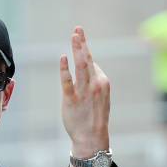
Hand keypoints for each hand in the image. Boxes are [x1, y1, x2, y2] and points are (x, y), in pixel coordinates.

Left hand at [60, 27, 112, 166]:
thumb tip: (88, 66)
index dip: (83, 52)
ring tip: (74, 36)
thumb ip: (92, 81)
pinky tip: (63, 57)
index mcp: (103, 82)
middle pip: (88, 59)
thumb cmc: (94, 117)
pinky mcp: (72, 99)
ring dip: (77, 49)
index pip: (91, 62)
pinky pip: (68, 82)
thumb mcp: (98, 96)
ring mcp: (84, 92)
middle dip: (83, 43)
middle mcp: (96, 84)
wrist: (92, 137)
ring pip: (81, 66)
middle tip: (77, 29)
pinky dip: (65, 69)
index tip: (78, 39)